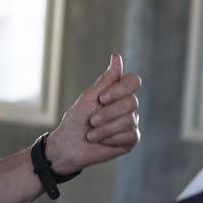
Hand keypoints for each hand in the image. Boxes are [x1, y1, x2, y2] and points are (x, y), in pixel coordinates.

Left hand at [47, 53, 141, 173]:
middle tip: (92, 121)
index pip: (133, 81)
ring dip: (106, 128)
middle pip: (132, 102)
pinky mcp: (131, 140)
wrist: (69, 146)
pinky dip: (112, 138)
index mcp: (117, 93)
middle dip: (108, 113)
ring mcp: (131, 123)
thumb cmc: (76, 120)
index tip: (101, 98)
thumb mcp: (89, 97)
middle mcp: (127, 106)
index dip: (119, 89)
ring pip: (130, 120)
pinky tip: (101, 141)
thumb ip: (106, 80)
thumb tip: (117, 57)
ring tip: (92, 134)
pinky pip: (131, 135)